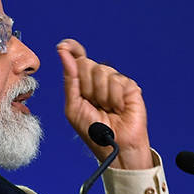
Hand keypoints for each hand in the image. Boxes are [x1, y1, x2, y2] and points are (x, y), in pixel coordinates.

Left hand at [57, 38, 152, 169]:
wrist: (114, 147)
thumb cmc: (93, 131)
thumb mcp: (73, 107)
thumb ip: (70, 80)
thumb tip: (64, 53)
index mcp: (83, 83)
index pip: (78, 58)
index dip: (71, 49)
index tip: (63, 46)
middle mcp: (99, 80)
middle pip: (86, 63)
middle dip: (85, 85)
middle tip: (92, 103)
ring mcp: (115, 82)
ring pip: (102, 71)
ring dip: (100, 95)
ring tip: (106, 109)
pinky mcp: (130, 87)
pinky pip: (117, 81)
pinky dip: (114, 98)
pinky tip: (118, 109)